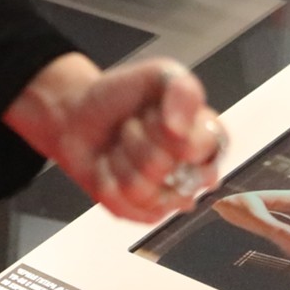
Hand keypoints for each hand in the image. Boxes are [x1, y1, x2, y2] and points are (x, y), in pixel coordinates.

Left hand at [3, 54, 225, 222]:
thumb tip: (179, 132)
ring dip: (118, 159)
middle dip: (135, 139)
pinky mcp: (145, 214)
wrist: (80, 114)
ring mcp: (172, 198)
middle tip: (132, 127)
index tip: (153, 113)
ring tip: (120, 146)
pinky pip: (121, 203)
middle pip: (162, 165)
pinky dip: (105, 178)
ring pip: (139, 187)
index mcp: (209, 139)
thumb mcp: (160, 74)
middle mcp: (197, 173)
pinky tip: (110, 166)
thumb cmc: (124, 94)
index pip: (200, 146)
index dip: (166, 129)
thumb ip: (183, 89)